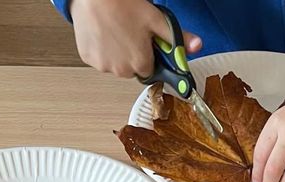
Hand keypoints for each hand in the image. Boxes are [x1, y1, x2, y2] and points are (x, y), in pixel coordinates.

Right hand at [69, 0, 201, 77]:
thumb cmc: (124, 4)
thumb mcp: (156, 20)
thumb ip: (177, 38)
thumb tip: (197, 46)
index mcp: (142, 65)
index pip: (149, 70)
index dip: (148, 55)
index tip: (144, 42)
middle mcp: (123, 71)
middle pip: (132, 69)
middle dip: (132, 55)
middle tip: (128, 33)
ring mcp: (103, 66)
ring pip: (115, 65)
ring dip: (116, 54)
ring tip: (114, 31)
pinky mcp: (87, 58)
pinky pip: (98, 58)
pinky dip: (100, 49)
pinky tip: (102, 33)